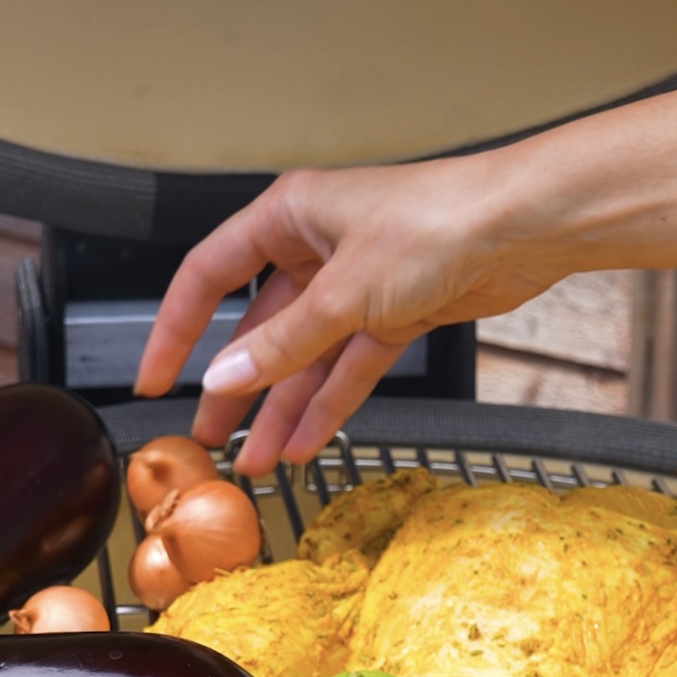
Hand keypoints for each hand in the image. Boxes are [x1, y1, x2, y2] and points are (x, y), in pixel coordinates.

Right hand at [134, 153, 558, 475]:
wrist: (521, 229)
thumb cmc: (437, 222)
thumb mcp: (345, 291)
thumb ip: (284, 343)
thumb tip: (225, 378)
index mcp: (289, 216)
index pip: (208, 276)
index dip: (176, 330)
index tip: (154, 377)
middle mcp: (318, 248)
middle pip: (261, 329)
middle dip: (236, 388)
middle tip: (209, 435)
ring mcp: (358, 286)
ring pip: (307, 359)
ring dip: (283, 409)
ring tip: (257, 459)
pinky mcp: (396, 314)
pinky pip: (350, 369)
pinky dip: (331, 405)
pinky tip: (308, 442)